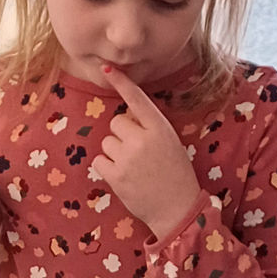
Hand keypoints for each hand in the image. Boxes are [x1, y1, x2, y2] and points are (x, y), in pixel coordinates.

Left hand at [91, 65, 202, 239]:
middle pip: (117, 122)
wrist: (177, 209)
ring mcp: (127, 158)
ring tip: (133, 166)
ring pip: (107, 141)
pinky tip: (123, 176)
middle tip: (138, 152)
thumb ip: (150, 127)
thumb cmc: (175, 173)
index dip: (122, 83)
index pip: (138, 100)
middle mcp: (142, 139)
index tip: (108, 69)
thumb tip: (126, 118)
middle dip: (123, 133)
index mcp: (160, 128)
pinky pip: (99, 160)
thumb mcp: (170, 143)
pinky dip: (107, 167)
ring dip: (115, 151)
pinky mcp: (115, 175)